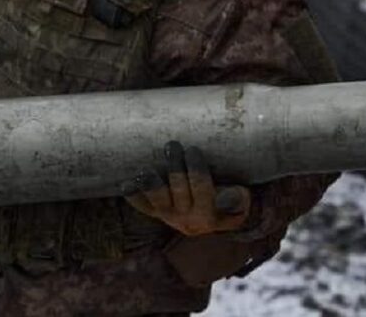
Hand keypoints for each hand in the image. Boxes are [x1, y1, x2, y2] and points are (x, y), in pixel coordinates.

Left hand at [123, 141, 251, 237]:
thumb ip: (236, 199)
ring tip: (144, 170)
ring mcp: (169, 216)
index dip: (196, 170)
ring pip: (158, 201)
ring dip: (150, 184)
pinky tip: (125, 184)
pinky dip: (133, 196)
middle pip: (178, 190)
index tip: (193, 150)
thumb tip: (228, 198)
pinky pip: (142, 206)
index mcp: (210, 215)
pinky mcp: (155, 213)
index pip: (202, 189)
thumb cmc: (231, 201)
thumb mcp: (240, 202)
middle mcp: (187, 218)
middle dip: (174, 167)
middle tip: (172, 145)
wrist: (216, 220)